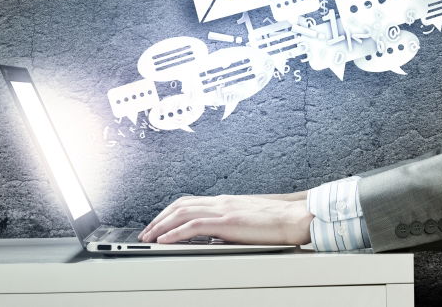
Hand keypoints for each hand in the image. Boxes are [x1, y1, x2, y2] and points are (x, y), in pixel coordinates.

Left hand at [139, 194, 313, 245]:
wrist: (295, 217)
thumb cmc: (278, 221)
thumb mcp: (248, 221)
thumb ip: (229, 226)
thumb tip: (215, 237)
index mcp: (226, 201)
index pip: (190, 202)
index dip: (170, 212)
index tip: (159, 223)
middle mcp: (221, 201)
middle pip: (180, 205)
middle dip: (159, 218)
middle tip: (146, 232)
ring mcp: (224, 210)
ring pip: (182, 213)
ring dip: (161, 225)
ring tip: (149, 237)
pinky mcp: (228, 222)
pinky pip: (194, 226)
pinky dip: (175, 233)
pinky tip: (166, 240)